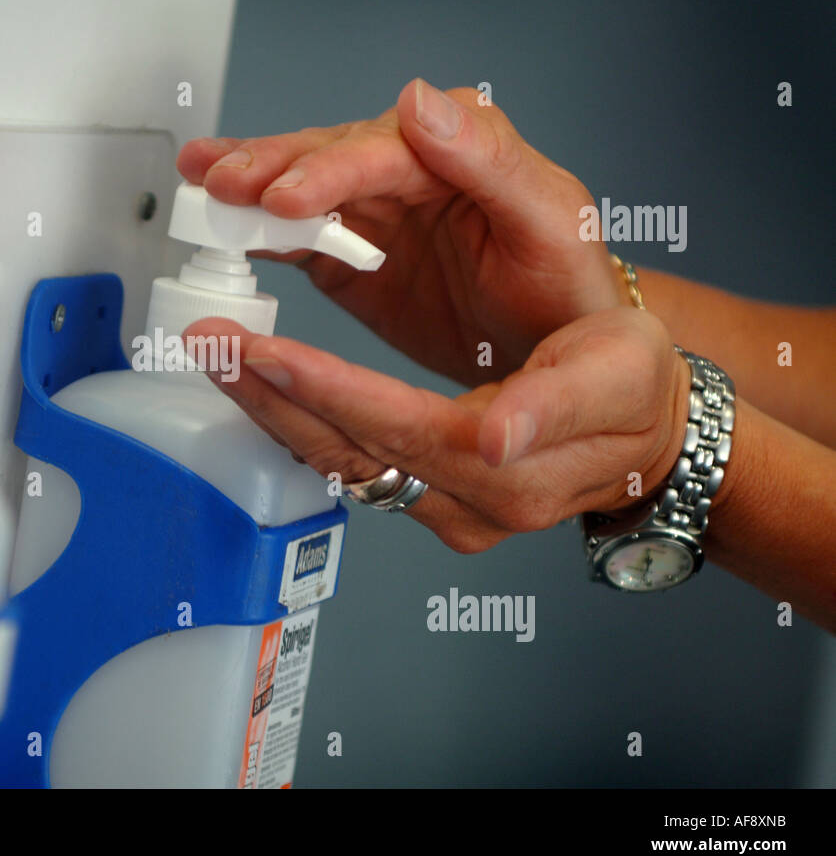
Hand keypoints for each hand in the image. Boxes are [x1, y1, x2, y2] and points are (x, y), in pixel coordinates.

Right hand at [178, 79, 622, 385]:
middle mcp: (410, 169)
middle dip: (272, 168)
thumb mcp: (549, 224)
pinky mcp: (350, 255)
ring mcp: (375, 212)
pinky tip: (216, 218)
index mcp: (461, 149)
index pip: (385, 149)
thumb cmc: (568, 289)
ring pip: (301, 188)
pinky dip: (253, 230)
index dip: (331, 169)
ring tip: (199, 179)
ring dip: (248, 184)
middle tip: (223, 184)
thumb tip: (423, 101)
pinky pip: (294, 237)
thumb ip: (491, 161)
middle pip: (329, 157)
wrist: (559, 359)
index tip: (287, 194)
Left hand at [185, 308, 689, 553]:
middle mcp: (467, 507)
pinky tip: (261, 382)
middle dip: (271, 399)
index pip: (397, 432)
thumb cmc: (633, 384)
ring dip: (271, 410)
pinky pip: (346, 461)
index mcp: (512, 473)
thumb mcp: (618, 371)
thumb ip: (552, 404)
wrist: (645, 430)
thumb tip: (495, 437)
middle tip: (208, 345)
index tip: (261, 353)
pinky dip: (299, 419)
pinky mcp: (426, 499)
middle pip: (347, 453)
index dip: (326, 392)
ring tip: (216, 356)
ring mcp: (442, 510)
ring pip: (337, 462)